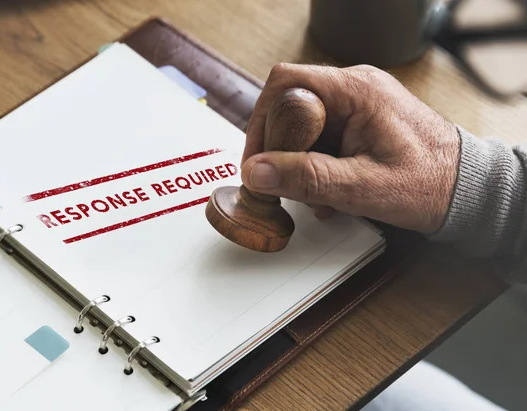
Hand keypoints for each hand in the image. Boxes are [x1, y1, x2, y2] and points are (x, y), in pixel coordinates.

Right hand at [240, 63, 460, 233]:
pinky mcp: (358, 121)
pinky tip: (329, 190)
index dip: (262, 122)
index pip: (286, 85)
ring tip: (318, 194)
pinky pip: (320, 136)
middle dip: (282, 150)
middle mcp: (355, 89)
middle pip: (290, 107)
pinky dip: (315, 164)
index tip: (258, 161)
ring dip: (299, 163)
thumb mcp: (362, 187)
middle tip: (285, 184)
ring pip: (302, 126)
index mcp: (357, 91)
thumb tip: (257, 172)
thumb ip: (306, 178)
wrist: (465, 190)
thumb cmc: (429, 184)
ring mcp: (357, 104)